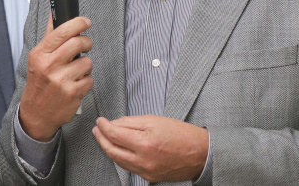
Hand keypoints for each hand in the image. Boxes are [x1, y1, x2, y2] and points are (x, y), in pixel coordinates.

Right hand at [18, 15, 92, 141]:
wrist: (36, 112)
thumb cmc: (39, 82)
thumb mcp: (38, 58)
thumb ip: (49, 36)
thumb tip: (55, 14)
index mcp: (40, 54)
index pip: (62, 31)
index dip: (78, 23)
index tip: (86, 21)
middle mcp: (49, 66)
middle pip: (78, 43)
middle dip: (86, 42)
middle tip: (85, 46)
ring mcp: (61, 80)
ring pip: (87, 62)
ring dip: (85, 65)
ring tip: (75, 71)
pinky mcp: (72, 94)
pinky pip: (90, 80)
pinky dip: (86, 81)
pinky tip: (75, 84)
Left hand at [92, 115, 207, 182]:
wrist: (201, 154)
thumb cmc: (181, 135)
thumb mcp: (154, 120)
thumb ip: (130, 122)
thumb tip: (114, 124)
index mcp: (145, 143)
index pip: (114, 135)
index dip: (103, 126)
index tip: (100, 121)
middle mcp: (143, 160)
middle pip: (112, 150)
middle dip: (101, 139)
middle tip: (97, 130)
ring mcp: (146, 171)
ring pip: (118, 161)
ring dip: (108, 148)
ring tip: (104, 138)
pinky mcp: (149, 177)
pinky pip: (128, 167)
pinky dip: (120, 157)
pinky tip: (118, 149)